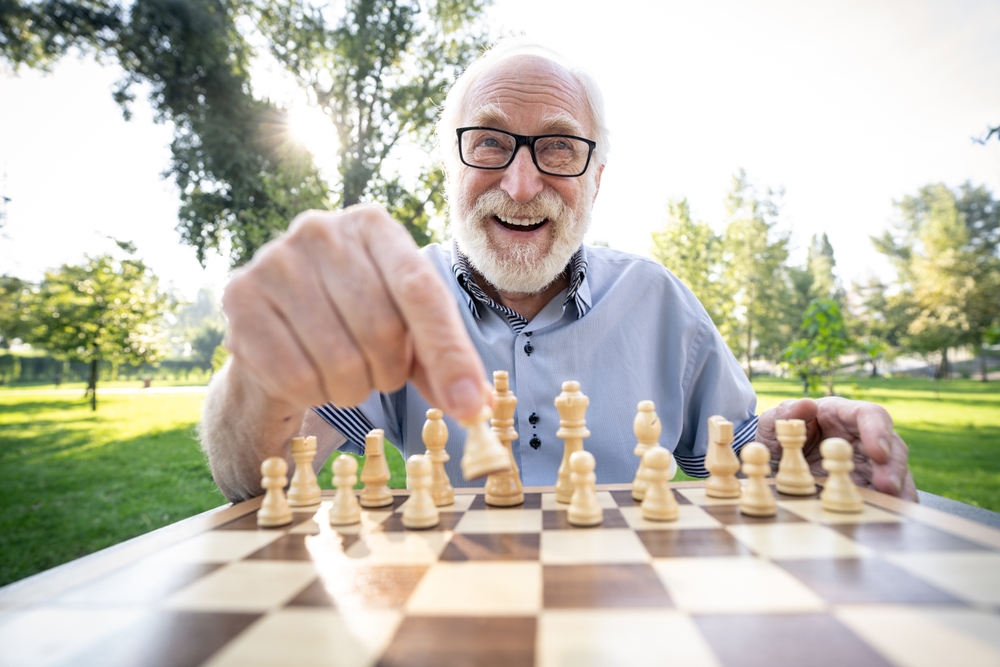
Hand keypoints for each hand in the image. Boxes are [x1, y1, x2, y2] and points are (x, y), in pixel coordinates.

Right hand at [221, 205, 489, 418]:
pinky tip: (309, 377)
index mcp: (373, 226)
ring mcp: (274, 260)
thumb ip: (444, 360)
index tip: (468, 404)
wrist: (275, 327)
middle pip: (382, 330)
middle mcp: (321, 230)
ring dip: (352, 389)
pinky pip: (296, 376)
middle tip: (379, 373)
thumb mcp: (407, 328)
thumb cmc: (355, 322)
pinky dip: (314, 395)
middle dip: (389, 373)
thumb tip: (476, 406)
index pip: (420, 292)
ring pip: (340, 361)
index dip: (448, 353)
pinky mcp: (239, 298)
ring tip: (344, 374)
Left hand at [755, 397, 917, 500]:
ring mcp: (867, 462)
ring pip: (895, 470)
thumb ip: (784, 414)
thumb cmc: (778, 437)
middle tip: (887, 486)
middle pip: (890, 445)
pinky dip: (894, 503)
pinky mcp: (867, 485)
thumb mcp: (772, 425)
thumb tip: (805, 404)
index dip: (877, 430)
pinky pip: (888, 494)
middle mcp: (861, 437)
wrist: (774, 463)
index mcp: (840, 414)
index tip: (878, 451)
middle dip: (892, 465)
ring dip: (898, 486)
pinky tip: (894, 513)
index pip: (869, 414)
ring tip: (893, 502)